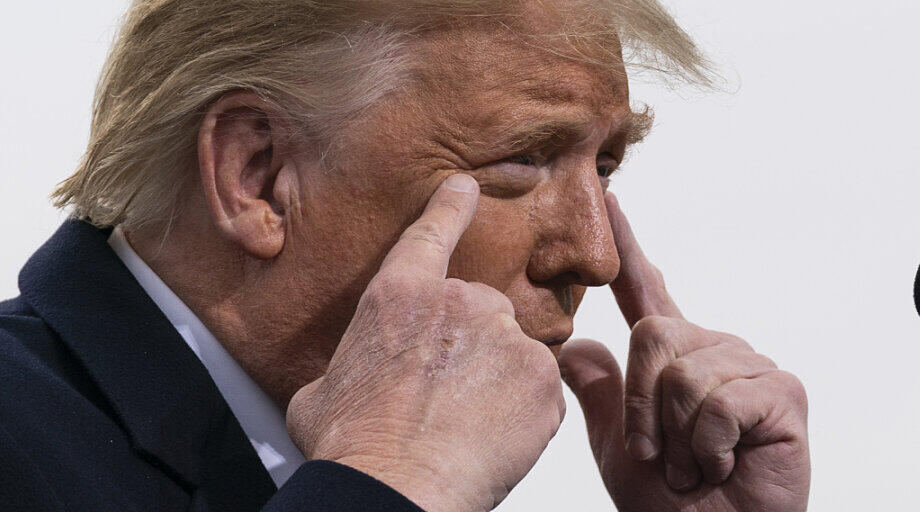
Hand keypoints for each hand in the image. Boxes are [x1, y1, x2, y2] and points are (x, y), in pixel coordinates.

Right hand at [286, 174, 564, 511]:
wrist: (394, 487)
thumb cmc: (353, 446)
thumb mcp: (322, 393)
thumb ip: (351, 366)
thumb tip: (343, 381)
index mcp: (400, 296)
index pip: (431, 233)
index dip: (450, 207)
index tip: (465, 187)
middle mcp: (458, 302)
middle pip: (480, 311)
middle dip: (470, 347)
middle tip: (444, 396)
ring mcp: (505, 336)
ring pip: (512, 351)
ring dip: (497, 380)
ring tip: (464, 424)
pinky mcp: (541, 377)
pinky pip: (539, 390)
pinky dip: (523, 414)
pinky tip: (490, 440)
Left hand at [558, 193, 809, 511]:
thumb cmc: (674, 502)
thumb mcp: (619, 448)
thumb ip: (601, 394)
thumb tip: (572, 347)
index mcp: (676, 357)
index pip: (646, 292)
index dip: (628, 248)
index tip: (610, 199)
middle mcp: (715, 350)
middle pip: (653, 334)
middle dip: (642, 408)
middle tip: (662, 455)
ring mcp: (751, 367)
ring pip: (684, 373)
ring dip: (677, 438)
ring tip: (699, 464)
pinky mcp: (782, 392)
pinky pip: (719, 402)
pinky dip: (709, 447)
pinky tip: (727, 462)